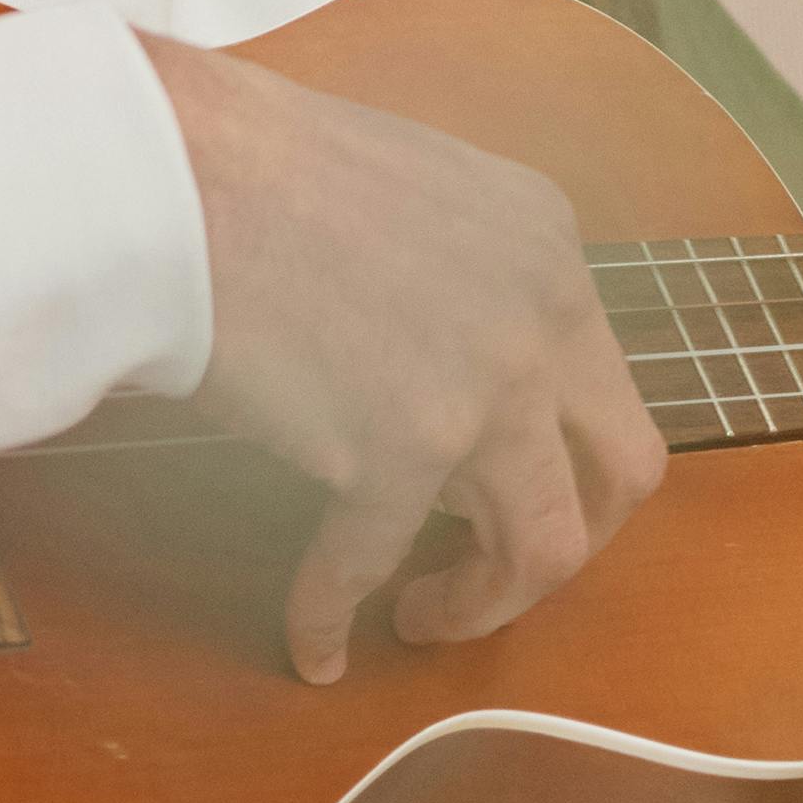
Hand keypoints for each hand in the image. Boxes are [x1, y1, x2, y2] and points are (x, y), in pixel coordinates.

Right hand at [146, 34, 670, 682]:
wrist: (177, 167)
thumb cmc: (255, 159)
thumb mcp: (413, 192)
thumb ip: (458, 275)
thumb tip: (427, 361)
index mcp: (548, 246)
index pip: (598, 377)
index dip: (556, 451)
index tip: (493, 484)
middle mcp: (543, 319)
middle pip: (624, 471)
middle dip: (574, 537)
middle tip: (500, 566)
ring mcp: (482, 391)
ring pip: (545, 547)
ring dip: (488, 602)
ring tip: (424, 613)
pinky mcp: (396, 451)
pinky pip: (371, 564)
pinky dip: (335, 615)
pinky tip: (314, 643)